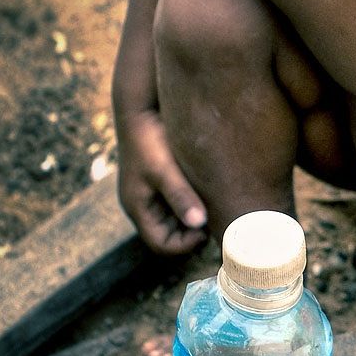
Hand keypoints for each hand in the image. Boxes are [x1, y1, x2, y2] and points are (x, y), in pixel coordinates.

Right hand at [115, 110, 207, 254]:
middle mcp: (143, 205)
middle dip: (193, 232)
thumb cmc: (148, 141)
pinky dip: (194, 201)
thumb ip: (181, 196)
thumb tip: (200, 224)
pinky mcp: (162, 180)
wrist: (141, 110)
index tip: (208, 229)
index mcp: (138, 208)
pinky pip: (180, 201)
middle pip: (170, 234)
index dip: (185, 244)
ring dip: (195, 216)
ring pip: (177, 218)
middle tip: (217, 219)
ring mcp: (152, 193)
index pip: (161, 244)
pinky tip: (211, 191)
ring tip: (216, 206)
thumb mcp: (164, 170)